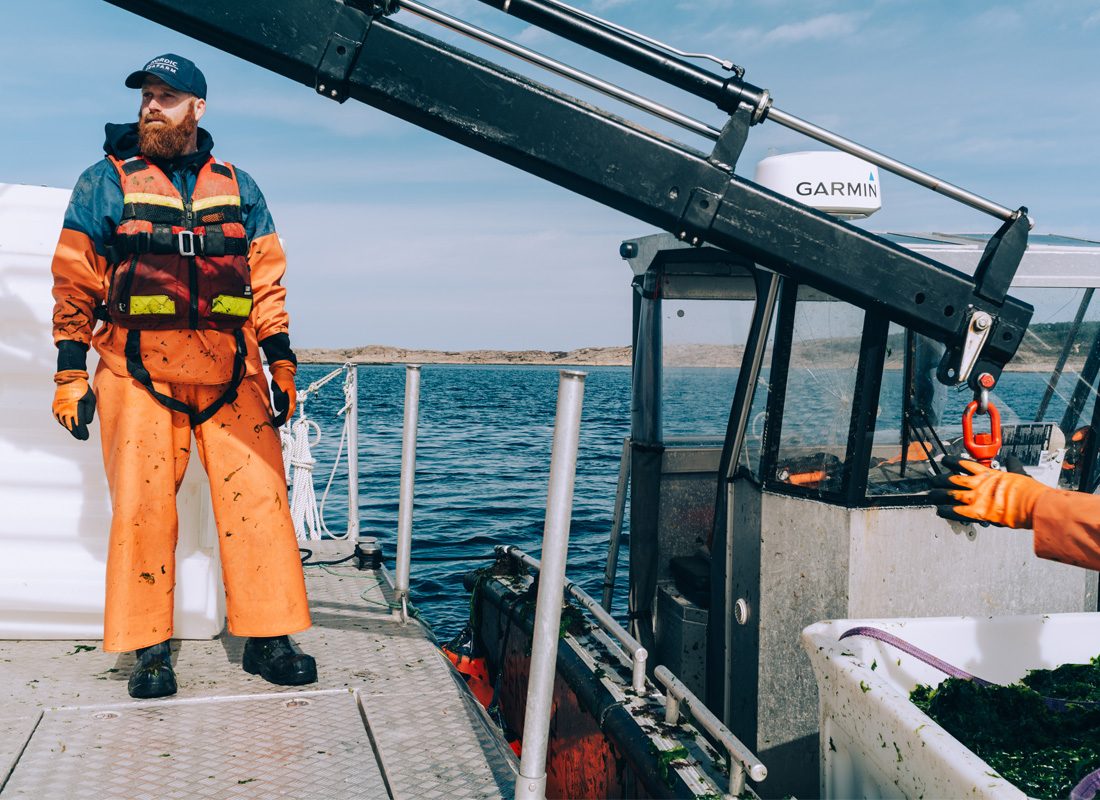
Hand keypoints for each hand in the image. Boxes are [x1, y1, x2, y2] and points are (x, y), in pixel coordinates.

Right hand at [52, 369, 95, 439]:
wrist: (68, 380)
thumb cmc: (82, 390)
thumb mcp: (90, 400)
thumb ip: (89, 413)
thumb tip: (85, 423)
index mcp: (74, 409)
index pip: (79, 425)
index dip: (82, 432)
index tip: (85, 437)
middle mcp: (64, 411)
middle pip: (71, 427)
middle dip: (77, 433)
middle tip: (82, 438)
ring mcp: (58, 410)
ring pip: (65, 424)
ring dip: (71, 429)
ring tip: (77, 433)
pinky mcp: (55, 409)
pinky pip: (60, 419)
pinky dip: (66, 423)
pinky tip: (70, 425)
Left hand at [269, 360, 295, 426]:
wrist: (283, 369)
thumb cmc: (281, 377)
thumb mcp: (279, 386)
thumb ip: (279, 396)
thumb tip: (279, 408)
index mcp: (292, 396)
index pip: (290, 410)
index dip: (285, 417)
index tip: (279, 423)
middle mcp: (293, 397)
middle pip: (290, 411)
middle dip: (284, 419)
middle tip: (276, 424)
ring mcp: (291, 396)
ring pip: (289, 409)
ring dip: (284, 416)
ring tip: (277, 421)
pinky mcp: (288, 395)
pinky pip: (286, 406)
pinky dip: (283, 411)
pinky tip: (278, 413)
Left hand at [929, 455, 1048, 527]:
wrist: (1034, 504)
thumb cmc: (1030, 491)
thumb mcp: (1020, 473)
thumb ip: (1013, 466)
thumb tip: (1012, 459)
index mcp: (988, 473)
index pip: (964, 463)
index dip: (951, 461)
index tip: (944, 460)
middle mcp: (979, 484)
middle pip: (952, 479)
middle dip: (940, 479)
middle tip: (933, 480)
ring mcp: (977, 498)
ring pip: (950, 493)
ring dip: (938, 494)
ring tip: (931, 494)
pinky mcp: (978, 512)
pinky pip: (956, 512)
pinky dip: (946, 511)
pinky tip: (939, 511)